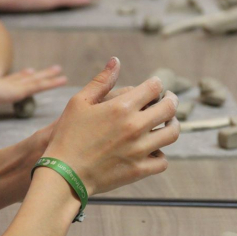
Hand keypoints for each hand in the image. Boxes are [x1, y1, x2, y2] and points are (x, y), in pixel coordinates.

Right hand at [0, 65, 66, 104]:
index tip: (29, 70)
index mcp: (1, 85)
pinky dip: (52, 83)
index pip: (14, 79)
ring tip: (60, 71)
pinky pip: (41, 86)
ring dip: (50, 76)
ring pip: (38, 80)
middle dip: (39, 73)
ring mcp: (18, 85)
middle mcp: (12, 83)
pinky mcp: (22, 90)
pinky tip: (62, 80)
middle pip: (29, 77)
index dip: (22, 75)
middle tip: (52, 69)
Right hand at [44, 57, 179, 195]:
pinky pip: (163, 161)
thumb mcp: (79, 103)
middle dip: (171, 100)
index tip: (155, 86)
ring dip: (173, 125)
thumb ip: (100, 81)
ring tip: (167, 123)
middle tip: (168, 100)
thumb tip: (116, 61)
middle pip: (169, 108)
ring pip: (172, 134)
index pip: (154, 87)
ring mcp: (140, 150)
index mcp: (121, 107)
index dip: (157, 84)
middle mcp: (135, 126)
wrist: (63, 174)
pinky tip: (154, 150)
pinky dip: (161, 155)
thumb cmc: (68, 135)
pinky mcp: (139, 170)